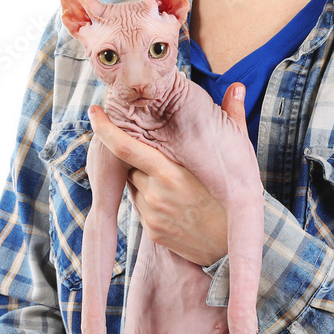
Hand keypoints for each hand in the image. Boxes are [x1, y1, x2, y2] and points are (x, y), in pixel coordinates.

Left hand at [88, 83, 247, 266]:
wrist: (235, 247)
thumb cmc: (236, 198)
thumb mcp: (238, 157)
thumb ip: (232, 118)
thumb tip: (237, 86)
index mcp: (171, 172)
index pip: (126, 148)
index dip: (105, 129)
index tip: (95, 113)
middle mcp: (156, 193)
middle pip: (132, 166)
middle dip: (143, 162)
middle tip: (169, 167)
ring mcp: (152, 214)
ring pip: (135, 187)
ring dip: (147, 183)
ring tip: (177, 190)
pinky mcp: (152, 231)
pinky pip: (141, 208)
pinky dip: (152, 203)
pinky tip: (176, 207)